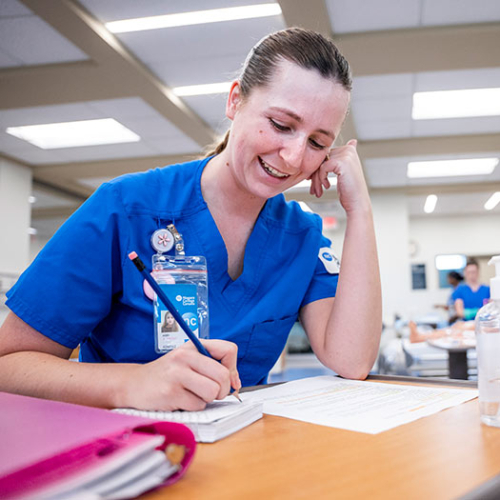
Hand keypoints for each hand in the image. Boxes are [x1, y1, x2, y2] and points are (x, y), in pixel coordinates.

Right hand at [121, 339, 239, 410]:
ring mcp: (177, 374)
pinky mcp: (170, 393)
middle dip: (222, 390)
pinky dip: (192, 407)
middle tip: (211, 393)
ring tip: (192, 395)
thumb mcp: (188, 360)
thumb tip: (236, 383)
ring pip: (211, 392)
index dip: (233, 368)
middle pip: (223, 376)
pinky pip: (197, 405)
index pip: (229, 350)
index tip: (228, 379)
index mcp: (193, 345)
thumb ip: (213, 367)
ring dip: (206, 400)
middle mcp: (185, 356)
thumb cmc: (166, 374)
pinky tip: (179, 400)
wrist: (133, 384)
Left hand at [309, 139, 370, 214]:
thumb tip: (334, 149)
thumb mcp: (342, 172)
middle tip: (314, 189)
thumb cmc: (349, 190)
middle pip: (321, 159)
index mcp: (349, 150)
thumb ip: (337, 160)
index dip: (317, 168)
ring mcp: (346, 155)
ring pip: (320, 164)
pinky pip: (322, 168)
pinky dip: (321, 179)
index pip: (324, 155)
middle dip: (315, 175)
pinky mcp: (342, 162)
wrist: (357, 202)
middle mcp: (348, 150)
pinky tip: (327, 186)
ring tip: (318, 191)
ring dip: (316, 180)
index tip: (314, 181)